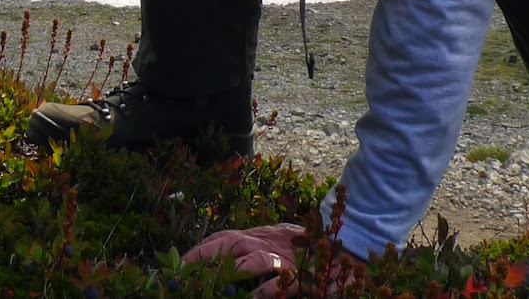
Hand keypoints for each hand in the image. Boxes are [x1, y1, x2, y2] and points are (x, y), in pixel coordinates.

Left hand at [184, 223, 300, 295]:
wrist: (346, 249)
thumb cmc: (307, 248)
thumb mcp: (277, 242)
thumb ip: (255, 247)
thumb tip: (226, 255)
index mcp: (260, 236)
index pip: (225, 237)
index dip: (203, 247)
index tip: (181, 259)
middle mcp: (268, 243)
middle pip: (231, 242)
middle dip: (205, 254)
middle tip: (184, 269)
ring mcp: (285, 258)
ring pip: (254, 259)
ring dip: (232, 270)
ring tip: (211, 285)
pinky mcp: (301, 276)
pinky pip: (278, 283)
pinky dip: (263, 292)